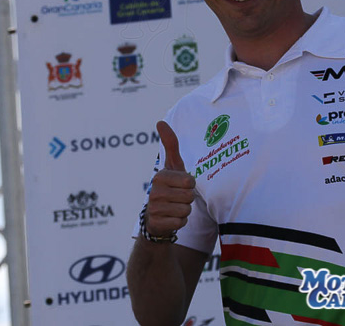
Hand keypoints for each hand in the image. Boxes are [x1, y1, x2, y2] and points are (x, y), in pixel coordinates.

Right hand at [145, 121, 195, 237]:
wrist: (157, 217)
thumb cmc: (170, 187)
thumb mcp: (172, 165)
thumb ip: (170, 144)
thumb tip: (161, 121)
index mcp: (160, 176)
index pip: (190, 181)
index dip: (190, 185)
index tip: (180, 185)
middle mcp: (154, 191)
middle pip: (189, 196)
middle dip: (188, 199)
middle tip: (178, 198)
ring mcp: (154, 208)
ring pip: (186, 210)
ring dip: (184, 211)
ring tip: (174, 208)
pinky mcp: (157, 222)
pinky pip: (181, 222)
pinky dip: (180, 222)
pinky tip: (171, 218)